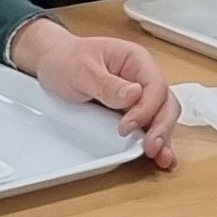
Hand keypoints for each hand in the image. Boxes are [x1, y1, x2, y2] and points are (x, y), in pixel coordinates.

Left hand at [12, 24, 177, 163]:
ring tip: (160, 157)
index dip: (146, 108)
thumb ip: (107, 83)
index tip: (127, 126)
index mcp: (135, 59)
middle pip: (165, 103)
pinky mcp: (131, 111)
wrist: (51, 63)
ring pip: (162, 116)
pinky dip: (154, 139)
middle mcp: (142, 77)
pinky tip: (157, 155)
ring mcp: (138, 96)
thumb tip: (134, 94)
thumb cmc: (66, 59)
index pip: (154, 85)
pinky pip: (148, 125)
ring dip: (163, 137)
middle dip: (161, 127)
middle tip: (150, 147)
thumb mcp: (81, 69)